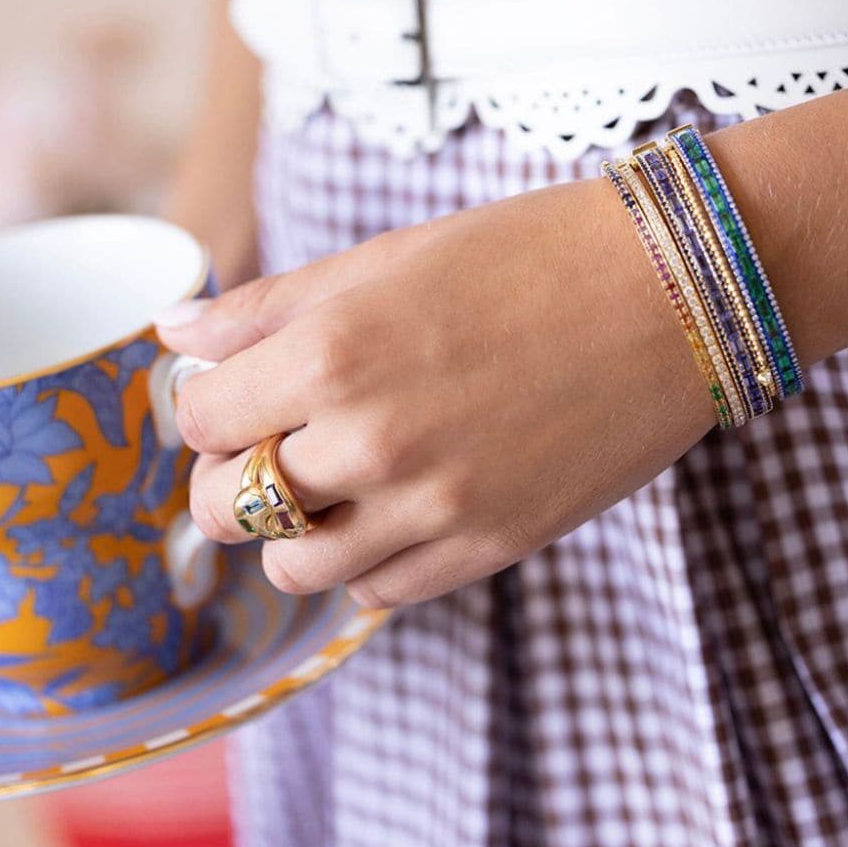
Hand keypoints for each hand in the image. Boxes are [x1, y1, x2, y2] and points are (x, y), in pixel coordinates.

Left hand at [155, 177, 715, 606]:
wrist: (674, 292)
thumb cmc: (529, 254)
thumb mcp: (388, 257)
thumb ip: (269, 306)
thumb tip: (174, 334)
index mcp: (333, 352)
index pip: (200, 419)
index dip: (209, 406)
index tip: (240, 393)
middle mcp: (371, 441)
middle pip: (228, 507)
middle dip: (230, 478)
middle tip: (269, 445)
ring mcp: (434, 507)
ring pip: (296, 569)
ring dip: (292, 531)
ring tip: (330, 485)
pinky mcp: (490, 548)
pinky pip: (380, 592)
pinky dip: (366, 561)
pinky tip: (392, 509)